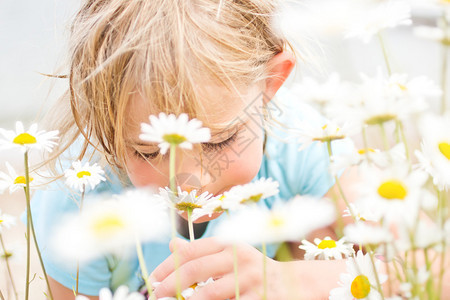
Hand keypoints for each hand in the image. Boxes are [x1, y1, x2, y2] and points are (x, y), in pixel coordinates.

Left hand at [150, 237, 296, 299]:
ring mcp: (250, 279)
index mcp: (229, 244)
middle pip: (196, 270)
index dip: (167, 266)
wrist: (293, 283)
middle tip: (156, 295)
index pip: (191, 251)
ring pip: (209, 293)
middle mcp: (239, 257)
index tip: (152, 279)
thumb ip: (202, 251)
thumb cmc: (253, 269)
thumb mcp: (230, 254)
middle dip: (170, 285)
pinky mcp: (260, 298)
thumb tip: (172, 245)